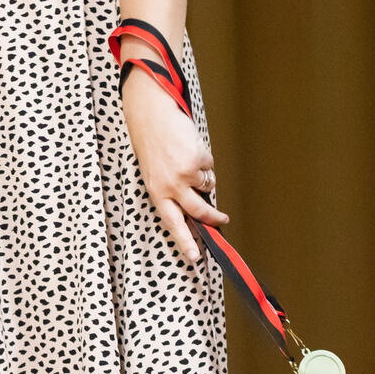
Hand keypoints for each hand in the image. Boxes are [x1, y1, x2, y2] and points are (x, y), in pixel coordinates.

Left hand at [120, 68, 228, 264]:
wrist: (152, 115)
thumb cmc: (152, 142)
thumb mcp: (154, 172)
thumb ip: (170, 189)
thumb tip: (195, 203)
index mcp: (156, 192)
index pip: (172, 223)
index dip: (185, 241)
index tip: (194, 258)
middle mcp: (169, 187)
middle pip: (198, 211)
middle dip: (213, 217)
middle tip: (222, 220)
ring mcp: (184, 175)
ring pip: (207, 185)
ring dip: (204, 175)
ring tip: (190, 159)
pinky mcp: (196, 162)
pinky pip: (210, 166)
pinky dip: (204, 157)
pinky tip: (190, 146)